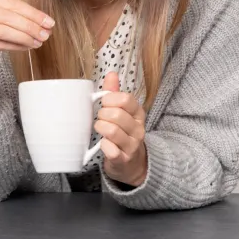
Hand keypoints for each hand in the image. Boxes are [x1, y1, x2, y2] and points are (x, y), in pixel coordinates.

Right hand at [0, 0, 54, 83]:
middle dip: (31, 26)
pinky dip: (16, 46)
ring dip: (25, 37)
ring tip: (38, 42)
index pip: (13, 3)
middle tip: (46, 34)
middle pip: (9, 17)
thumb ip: (20, 17)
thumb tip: (46, 25)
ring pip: (4, 31)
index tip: (49, 22)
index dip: (33, 13)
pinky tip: (26, 47)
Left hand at [94, 72, 146, 186]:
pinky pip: (111, 150)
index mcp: (138, 113)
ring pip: (112, 131)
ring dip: (101, 128)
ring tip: (100, 129)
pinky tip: (103, 144)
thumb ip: (114, 93)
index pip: (125, 99)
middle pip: (117, 114)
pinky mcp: (123, 160)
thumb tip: (111, 73)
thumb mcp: (121, 112)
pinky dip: (103, 146)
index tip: (104, 104)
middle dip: (102, 114)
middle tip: (100, 118)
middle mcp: (138, 129)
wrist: (131, 164)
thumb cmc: (122, 133)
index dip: (110, 99)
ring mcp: (132, 145)